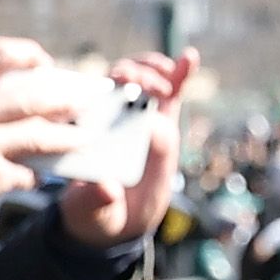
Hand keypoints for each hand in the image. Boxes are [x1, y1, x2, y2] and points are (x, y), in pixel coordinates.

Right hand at [0, 39, 84, 246]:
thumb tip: (14, 92)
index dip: (28, 54)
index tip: (45, 63)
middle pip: (32, 96)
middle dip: (65, 100)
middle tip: (83, 102)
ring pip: (41, 136)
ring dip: (67, 137)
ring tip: (83, 136)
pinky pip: (29, 172)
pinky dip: (35, 174)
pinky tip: (37, 176)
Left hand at [58, 49, 196, 250]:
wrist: (115, 222)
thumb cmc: (96, 215)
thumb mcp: (91, 212)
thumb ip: (96, 201)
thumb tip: (106, 187)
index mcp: (89, 136)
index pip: (98, 101)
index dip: (110, 89)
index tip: (124, 87)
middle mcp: (110, 121)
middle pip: (120, 82)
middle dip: (136, 76)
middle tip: (153, 86)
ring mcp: (136, 119)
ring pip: (143, 82)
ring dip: (155, 70)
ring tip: (170, 71)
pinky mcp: (160, 124)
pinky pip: (170, 95)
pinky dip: (180, 75)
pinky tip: (190, 57)